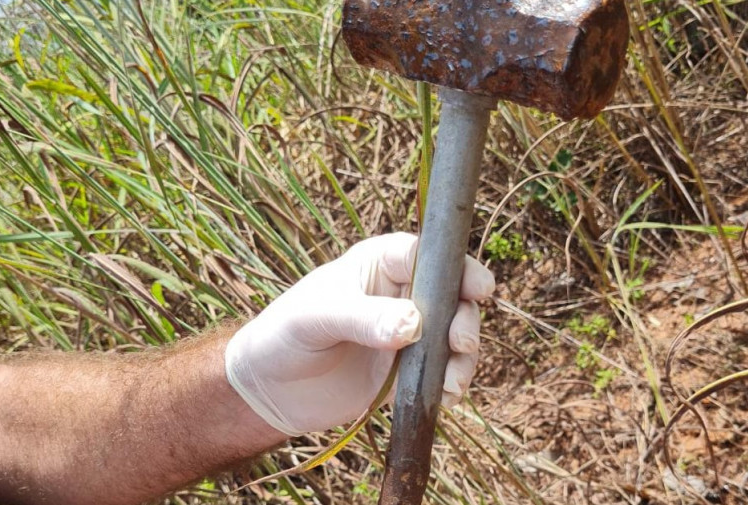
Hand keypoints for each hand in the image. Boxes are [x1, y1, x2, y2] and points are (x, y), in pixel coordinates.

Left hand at [224, 232, 494, 434]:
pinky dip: (452, 381)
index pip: (427, 254)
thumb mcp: (317, 320)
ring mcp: (408, 331)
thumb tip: (414, 324)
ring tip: (452, 381)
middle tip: (460, 342)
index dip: (457, 268)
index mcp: (379, 263)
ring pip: (454, 333)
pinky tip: (445, 396)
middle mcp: (400, 292)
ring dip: (463, 355)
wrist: (269, 391)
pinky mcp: (408, 368)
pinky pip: (443, 369)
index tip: (478, 289)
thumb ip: (364, 318)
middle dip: (465, 316)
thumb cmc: (283, 336)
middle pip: (452, 294)